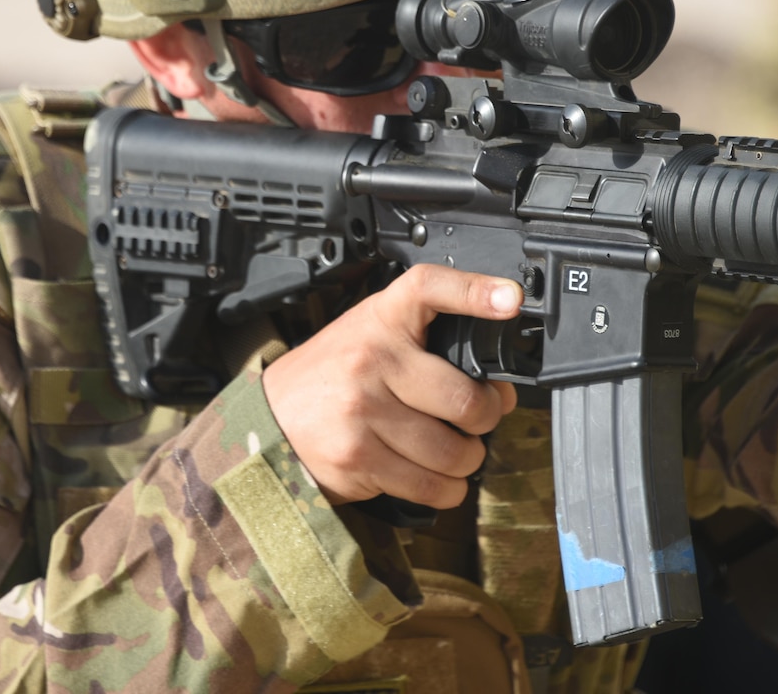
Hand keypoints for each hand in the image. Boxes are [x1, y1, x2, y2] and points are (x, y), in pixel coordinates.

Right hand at [261, 265, 521, 508]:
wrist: (267, 420)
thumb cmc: (328, 378)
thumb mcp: (368, 336)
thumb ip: (423, 347)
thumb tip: (498, 389)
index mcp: (379, 320)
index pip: (428, 288)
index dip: (474, 290)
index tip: (509, 298)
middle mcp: (372, 360)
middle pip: (467, 401)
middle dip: (485, 420)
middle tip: (476, 420)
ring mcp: (363, 411)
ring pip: (454, 452)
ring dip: (466, 462)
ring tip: (452, 452)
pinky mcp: (359, 458)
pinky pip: (430, 486)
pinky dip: (445, 490)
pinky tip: (433, 476)